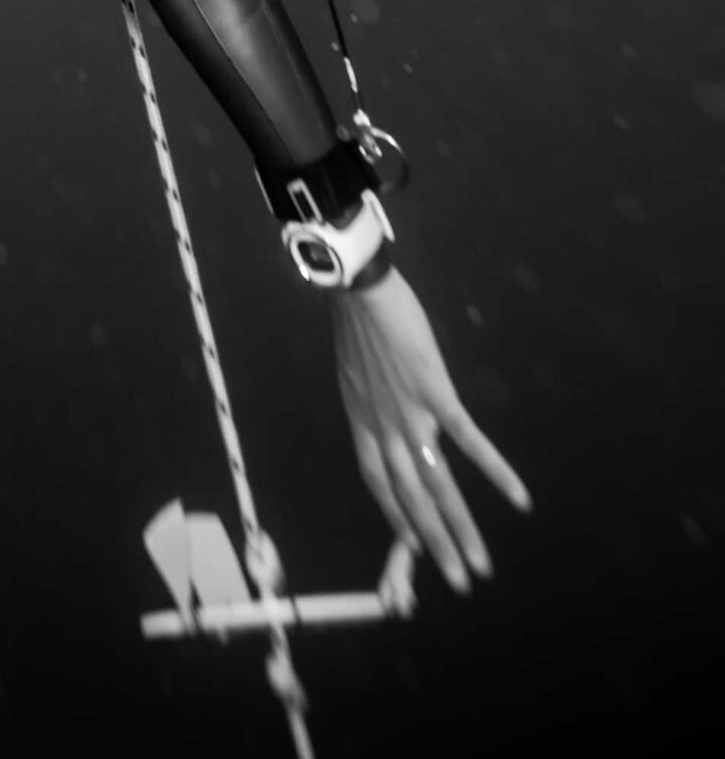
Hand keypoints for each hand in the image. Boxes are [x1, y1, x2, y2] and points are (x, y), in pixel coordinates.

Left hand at [331, 266, 531, 591]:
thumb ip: (372, 402)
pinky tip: (517, 497)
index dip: (395, 517)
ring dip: (461, 530)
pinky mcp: (435, 394)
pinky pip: (467, 441)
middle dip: (435, 545)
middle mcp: (384, 430)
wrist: (358, 290)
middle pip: (411, 499)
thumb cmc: (359, 323)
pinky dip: (494, 471)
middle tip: (458, 582)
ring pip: (437, 486)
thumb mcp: (355, 373)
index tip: (412, 549)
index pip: (378, 484)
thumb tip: (386, 414)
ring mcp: (410, 415)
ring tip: (480, 566)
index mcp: (363, 424)